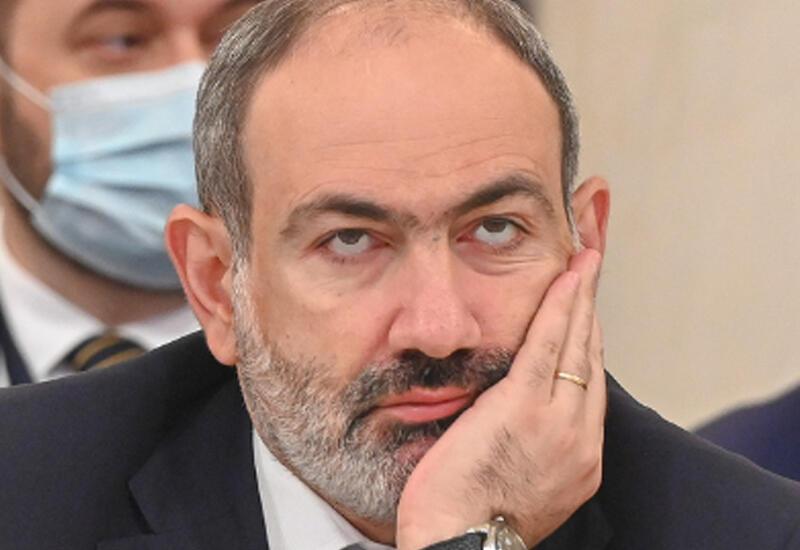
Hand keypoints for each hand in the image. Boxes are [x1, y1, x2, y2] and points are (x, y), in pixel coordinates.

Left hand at [395, 249, 605, 549]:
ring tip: (585, 264)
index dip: (588, 347)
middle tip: (592, 273)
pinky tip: (567, 279)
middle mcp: (580, 440)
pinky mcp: (524, 406)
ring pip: (577, 347)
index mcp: (578, 461)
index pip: (588, 390)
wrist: (460, 548)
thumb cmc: (470, 523)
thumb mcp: (517, 486)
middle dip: (591, 313)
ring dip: (581, 300)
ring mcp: (558, 422)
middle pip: (591, 361)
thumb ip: (527, 447)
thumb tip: (511, 418)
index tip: (587, 319)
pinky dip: (560, 308)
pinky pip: (548, 345)